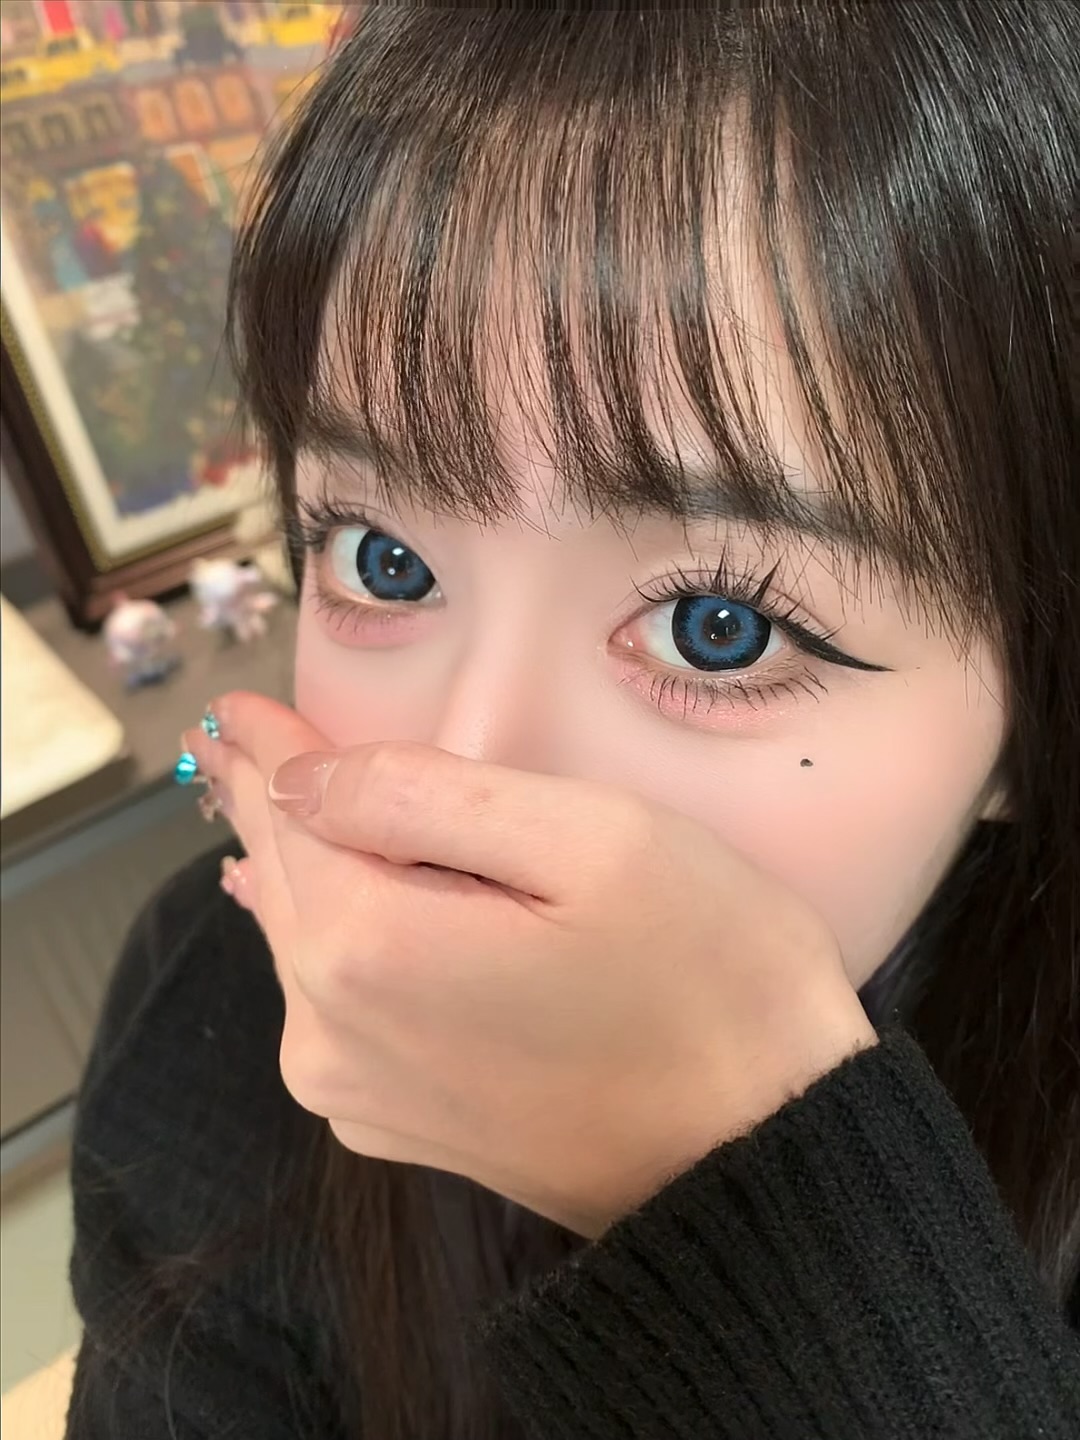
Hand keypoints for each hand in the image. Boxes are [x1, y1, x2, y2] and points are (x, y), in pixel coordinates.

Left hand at [184, 692, 876, 1236]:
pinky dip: (326, 939)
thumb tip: (304, 780)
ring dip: (296, 868)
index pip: (289, 812)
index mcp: (371, 949)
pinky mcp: (397, 1126)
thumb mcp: (591, 840)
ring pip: (304, 943)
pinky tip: (322, 908)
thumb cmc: (706, 978)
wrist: (762, 1156)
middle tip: (234, 739)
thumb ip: (427, 795)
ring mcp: (359, 1095)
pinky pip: (332, 1006)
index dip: (270, 748)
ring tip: (272, 804)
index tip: (233, 705)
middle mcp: (333, 1035)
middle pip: (284, 880)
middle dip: (268, 801)